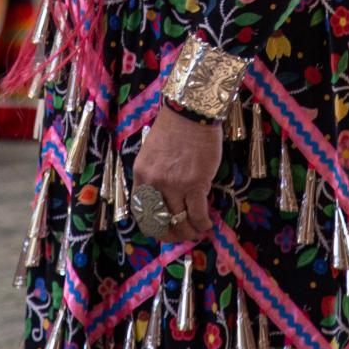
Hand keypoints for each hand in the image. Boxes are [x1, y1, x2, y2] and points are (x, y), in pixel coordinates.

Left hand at [131, 109, 221, 243]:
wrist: (190, 112)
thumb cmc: (174, 128)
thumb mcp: (153, 153)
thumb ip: (155, 175)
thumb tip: (166, 198)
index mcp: (141, 174)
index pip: (141, 211)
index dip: (153, 226)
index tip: (163, 230)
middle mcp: (154, 183)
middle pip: (160, 220)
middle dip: (172, 233)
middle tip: (183, 235)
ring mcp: (174, 184)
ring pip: (180, 220)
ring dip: (189, 231)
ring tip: (197, 231)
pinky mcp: (195, 183)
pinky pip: (197, 213)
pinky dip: (203, 223)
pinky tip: (207, 224)